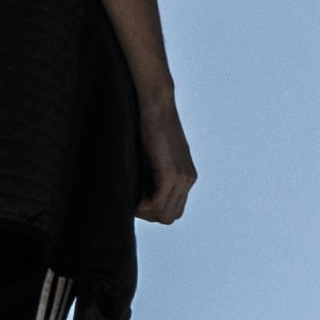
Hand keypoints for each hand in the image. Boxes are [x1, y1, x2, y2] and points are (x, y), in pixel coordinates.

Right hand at [135, 88, 197, 226]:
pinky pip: (158, 203)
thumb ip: (153, 176)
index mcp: (186, 176)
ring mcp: (182, 177)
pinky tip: (132, 195)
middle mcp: (188, 179)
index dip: (152, 210)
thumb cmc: (149, 124)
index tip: (135, 198)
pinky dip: (142, 205)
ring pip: (164, 214)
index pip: (172, 210)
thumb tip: (138, 195)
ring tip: (131, 197)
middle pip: (170, 216)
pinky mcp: (171, 173)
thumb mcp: (154, 156)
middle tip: (132, 200)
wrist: (156, 104)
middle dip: (148, 214)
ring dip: (144, 211)